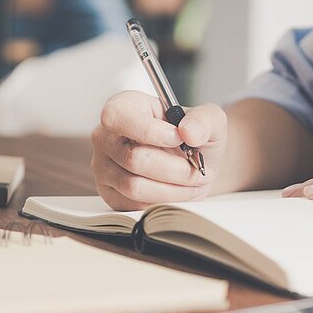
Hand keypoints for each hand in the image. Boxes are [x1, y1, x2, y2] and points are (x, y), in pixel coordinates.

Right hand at [91, 91, 226, 210]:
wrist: (194, 162)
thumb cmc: (193, 137)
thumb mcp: (208, 119)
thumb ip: (204, 119)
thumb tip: (190, 132)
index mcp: (123, 107)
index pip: (117, 117)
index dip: (148, 131)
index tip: (179, 139)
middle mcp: (105, 137)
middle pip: (133, 159)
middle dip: (174, 169)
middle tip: (198, 170)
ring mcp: (104, 168)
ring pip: (135, 187)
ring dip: (173, 189)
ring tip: (194, 183)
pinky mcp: (112, 195)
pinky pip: (135, 205)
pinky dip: (164, 202)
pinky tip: (180, 192)